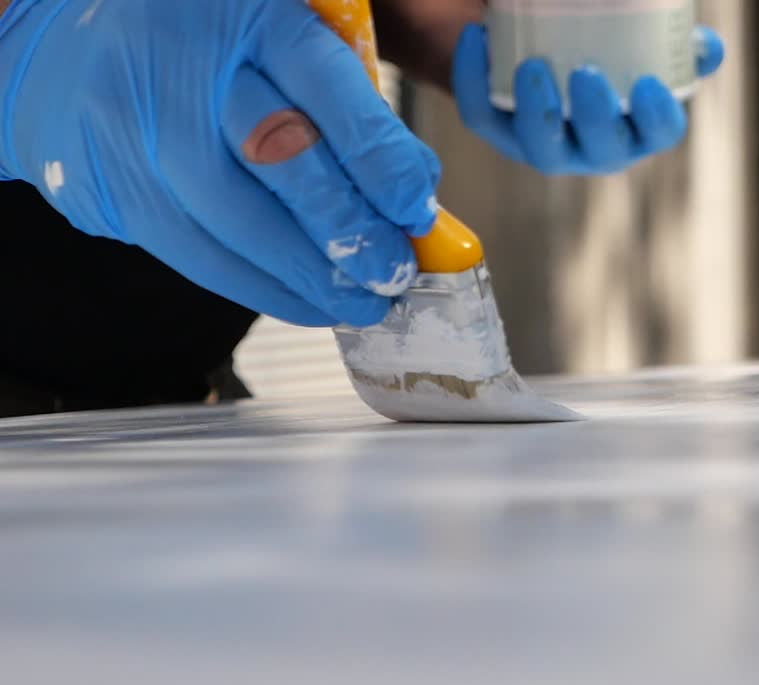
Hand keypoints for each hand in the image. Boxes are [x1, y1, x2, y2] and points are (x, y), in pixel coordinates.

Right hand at [0, 0, 439, 326]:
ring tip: (359, 301)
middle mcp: (184, 69)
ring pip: (234, 223)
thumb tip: (410, 188)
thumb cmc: (197, 40)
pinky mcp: (106, 185)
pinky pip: (193, 253)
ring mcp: (135, 130)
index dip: (381, 161)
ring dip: (309, 277)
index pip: (329, 92)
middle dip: (349, 231)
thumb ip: (341, 95)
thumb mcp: (276, 33)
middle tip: (392, 272)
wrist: (59, 38)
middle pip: (281, 160)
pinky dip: (258, 287)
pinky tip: (303, 300)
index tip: (416, 210)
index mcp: (247, 15)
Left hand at [452, 23, 725, 174]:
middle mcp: (593, 146)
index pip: (660, 134)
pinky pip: (483, 115)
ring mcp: (544, 144)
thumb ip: (671, 40)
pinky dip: (474, 78)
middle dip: (595, 118)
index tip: (648, 84)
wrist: (529, 38)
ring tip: (532, 66)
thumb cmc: (596, 43)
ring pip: (542, 147)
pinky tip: (477, 38)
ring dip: (538, 112)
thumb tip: (707, 47)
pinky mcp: (498, 129)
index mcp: (637, 126)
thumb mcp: (637, 41)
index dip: (658, 118)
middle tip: (587, 74)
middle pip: (601, 148)